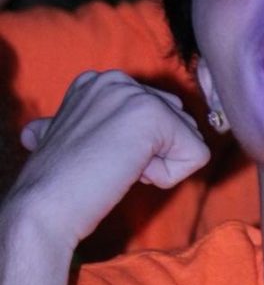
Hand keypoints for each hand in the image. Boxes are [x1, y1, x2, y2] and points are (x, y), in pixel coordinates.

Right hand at [10, 69, 210, 246]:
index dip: (142, 148)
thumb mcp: (83, 139)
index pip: (162, 113)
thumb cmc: (62, 181)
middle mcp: (118, 80)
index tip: (104, 157)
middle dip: (157, 153)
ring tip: (116, 168)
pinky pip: (198, 156)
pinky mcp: (154, 116)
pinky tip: (129, 174)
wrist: (45, 205)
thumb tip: (138, 146)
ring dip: (160, 165)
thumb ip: (111, 127)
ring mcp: (136, 95)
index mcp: (101, 83)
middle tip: (112, 165)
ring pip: (190, 139)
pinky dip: (170, 176)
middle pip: (181, 122)